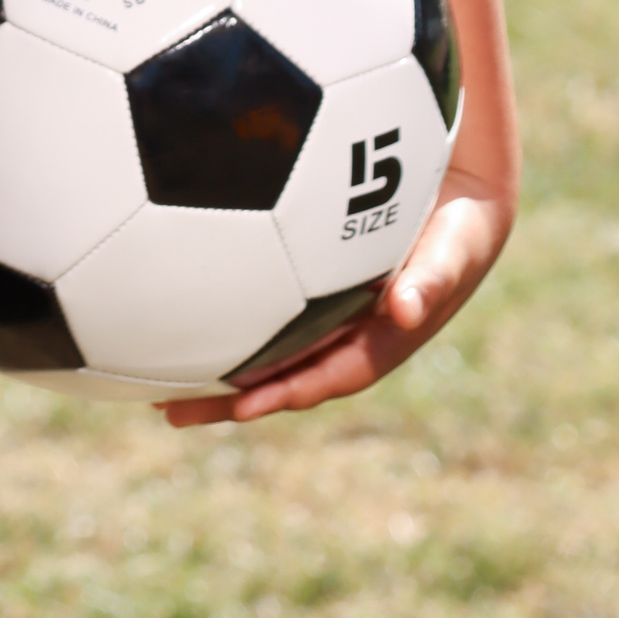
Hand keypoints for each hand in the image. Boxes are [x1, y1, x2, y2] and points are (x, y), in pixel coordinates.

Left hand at [162, 168, 511, 427]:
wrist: (463, 207)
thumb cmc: (459, 227)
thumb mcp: (454, 248)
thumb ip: (432, 275)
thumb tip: (407, 308)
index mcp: (380, 341)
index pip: (327, 376)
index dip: (286, 392)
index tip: (242, 407)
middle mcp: (348, 338)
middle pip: (284, 378)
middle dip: (231, 400)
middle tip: (169, 411)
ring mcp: (330, 320)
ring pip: (267, 353)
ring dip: (218, 372)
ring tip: (154, 383)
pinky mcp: (315, 294)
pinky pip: (267, 316)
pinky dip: (229, 326)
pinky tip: (180, 319)